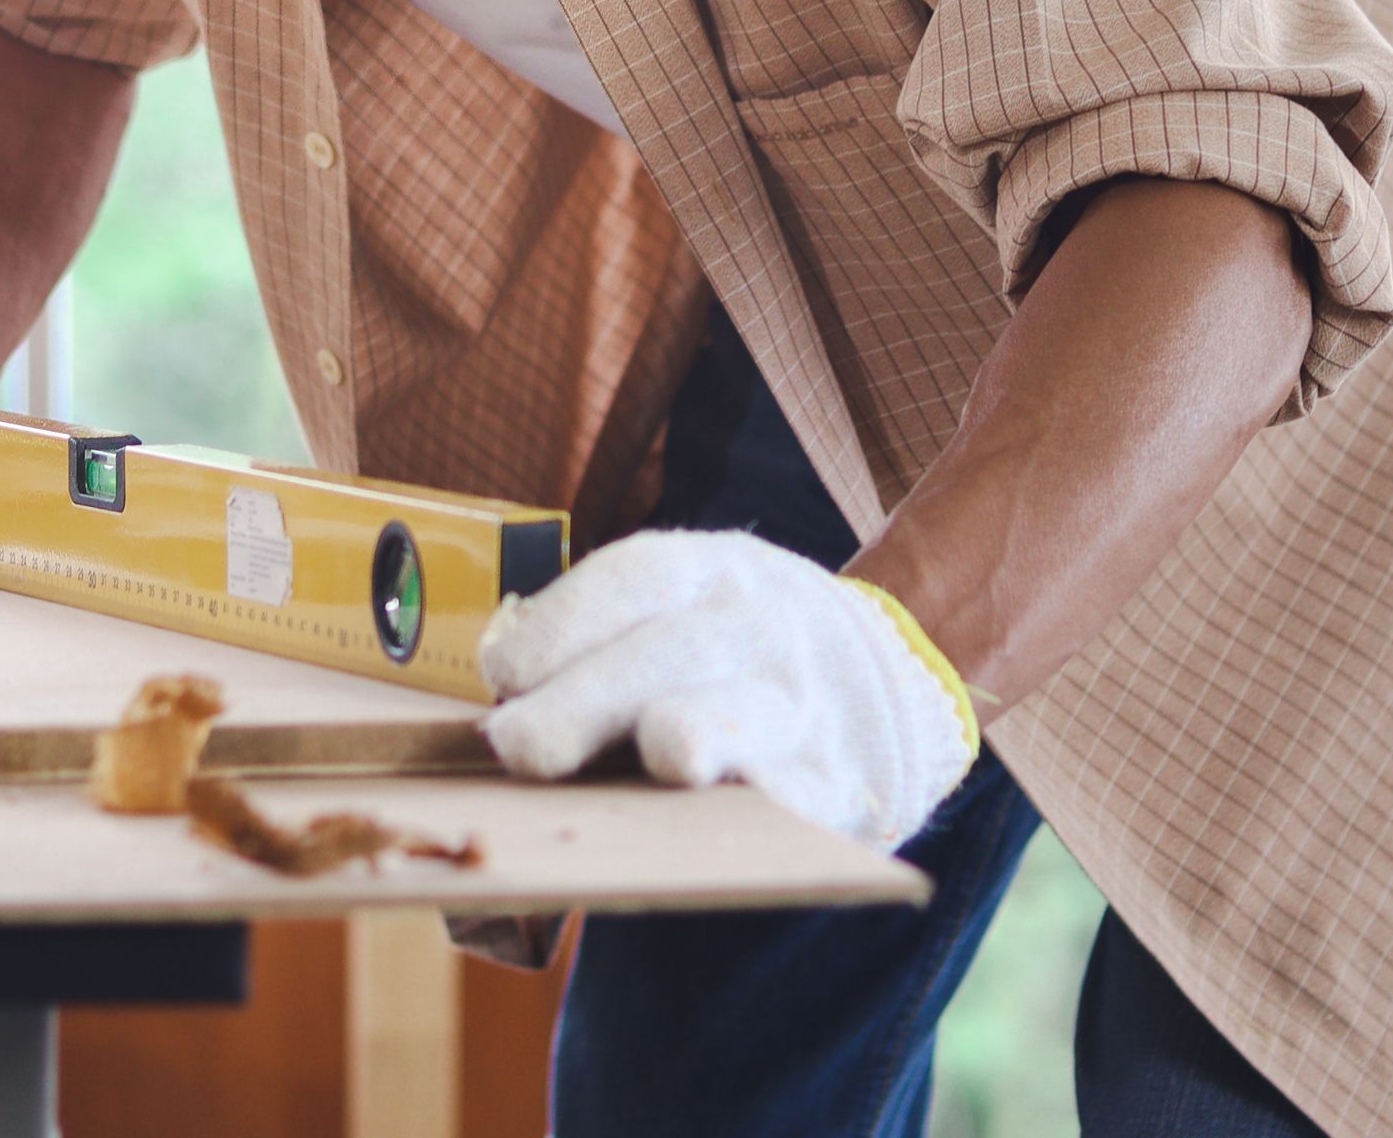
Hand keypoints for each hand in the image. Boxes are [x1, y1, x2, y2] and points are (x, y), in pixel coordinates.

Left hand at [477, 529, 979, 847]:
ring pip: (744, 713)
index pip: (636, 578)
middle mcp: (757, 625)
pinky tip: (727, 820)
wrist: (890, 680)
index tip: (502, 674)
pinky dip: (766, 803)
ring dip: (700, 730)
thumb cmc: (735, 651)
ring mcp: (800, 702)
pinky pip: (796, 794)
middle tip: (518, 747)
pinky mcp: (834, 780)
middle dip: (591, 696)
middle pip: (670, 652)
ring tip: (668, 755)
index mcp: (709, 572)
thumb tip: (502, 684)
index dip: (565, 620)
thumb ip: (602, 641)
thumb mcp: (688, 606)